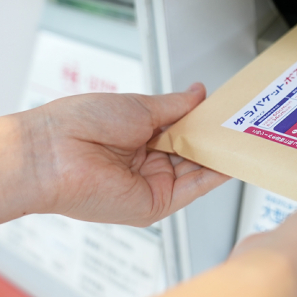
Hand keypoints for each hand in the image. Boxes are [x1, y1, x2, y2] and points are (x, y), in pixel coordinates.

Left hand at [16, 83, 228, 226]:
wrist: (54, 152)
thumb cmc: (82, 123)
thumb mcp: (139, 106)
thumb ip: (175, 105)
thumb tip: (199, 93)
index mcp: (140, 136)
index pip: (182, 130)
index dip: (203, 122)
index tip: (224, 111)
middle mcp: (146, 162)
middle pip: (192, 151)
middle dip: (214, 138)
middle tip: (240, 124)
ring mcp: (151, 183)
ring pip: (196, 170)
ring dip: (219, 155)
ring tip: (242, 137)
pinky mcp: (155, 203)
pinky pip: (192, 188)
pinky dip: (214, 174)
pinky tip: (231, 160)